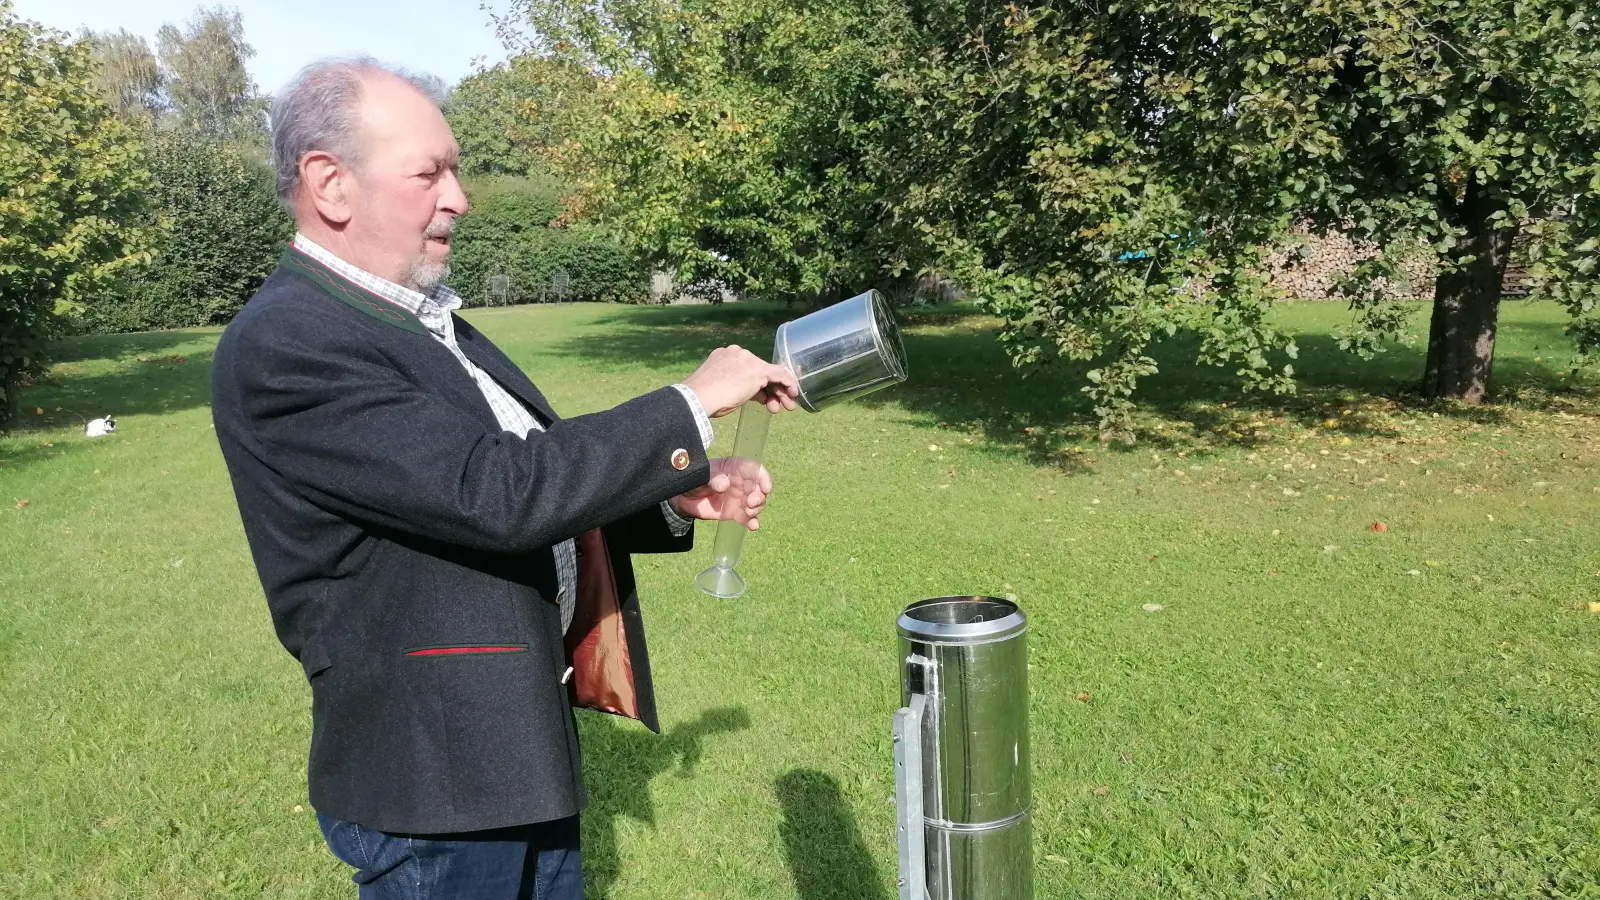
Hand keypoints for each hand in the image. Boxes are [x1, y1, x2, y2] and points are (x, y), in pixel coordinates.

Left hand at [670, 457, 771, 530]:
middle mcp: (742, 483)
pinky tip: (753, 526)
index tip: (766, 487)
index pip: (755, 470)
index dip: (763, 477)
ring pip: (757, 504)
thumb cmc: (695, 479)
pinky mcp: (736, 513)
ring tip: (748, 512)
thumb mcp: (701, 475)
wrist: (684, 497)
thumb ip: (713, 479)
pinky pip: (748, 518)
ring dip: (757, 509)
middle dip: (760, 496)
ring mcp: (741, 499)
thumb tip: (725, 485)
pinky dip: (753, 522)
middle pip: (759, 488)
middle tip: (751, 503)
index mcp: (736, 468)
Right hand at [682, 345, 799, 417]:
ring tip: (786, 406)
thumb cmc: (702, 398)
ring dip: (780, 391)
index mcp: (724, 355)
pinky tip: (793, 394)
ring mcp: (748, 360)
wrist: (697, 398)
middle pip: (760, 371)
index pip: (748, 370)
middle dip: (772, 389)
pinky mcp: (758, 370)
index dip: (758, 386)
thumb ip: (732, 385)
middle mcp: (737, 353)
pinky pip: (780, 374)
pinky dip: (788, 384)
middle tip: (777, 405)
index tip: (764, 400)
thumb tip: (743, 394)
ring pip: (771, 374)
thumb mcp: (717, 387)